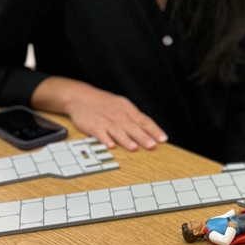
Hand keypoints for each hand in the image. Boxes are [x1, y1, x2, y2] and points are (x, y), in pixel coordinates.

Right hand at [31, 77, 166, 151]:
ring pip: (118, 132)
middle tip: (152, 146)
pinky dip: (105, 140)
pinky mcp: (94, 127)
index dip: (154, 130)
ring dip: (126, 140)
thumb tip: (148, 127)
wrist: (82, 97)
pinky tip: (110, 145)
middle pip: (133, 128)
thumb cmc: (104, 103)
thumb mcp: (122, 105)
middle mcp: (119, 117)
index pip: (144, 121)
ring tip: (134, 147)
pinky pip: (100, 134)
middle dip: (143, 137)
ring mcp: (106, 122)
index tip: (163, 139)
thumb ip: (134, 116)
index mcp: (128, 111)